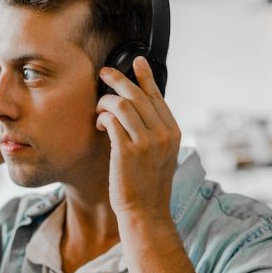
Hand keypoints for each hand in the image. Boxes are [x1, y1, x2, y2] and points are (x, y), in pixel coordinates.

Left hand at [96, 56, 181, 219]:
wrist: (145, 212)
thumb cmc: (147, 185)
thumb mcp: (160, 155)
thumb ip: (154, 132)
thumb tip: (138, 109)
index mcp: (172, 132)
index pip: (157, 96)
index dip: (145, 76)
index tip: (136, 61)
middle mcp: (162, 134)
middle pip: (138, 94)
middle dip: (118, 80)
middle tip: (104, 73)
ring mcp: (146, 142)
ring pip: (123, 104)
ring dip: (106, 101)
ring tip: (99, 109)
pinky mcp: (127, 151)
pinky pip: (111, 120)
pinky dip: (102, 117)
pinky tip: (99, 124)